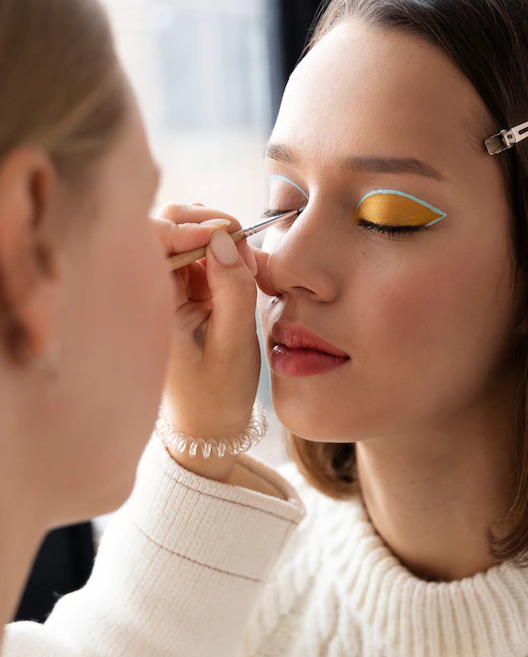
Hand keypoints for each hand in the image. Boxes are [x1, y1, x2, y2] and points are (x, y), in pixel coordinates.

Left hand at [153, 202, 261, 481]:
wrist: (210, 431)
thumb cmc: (218, 396)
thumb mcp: (234, 344)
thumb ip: (233, 288)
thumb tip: (224, 236)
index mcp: (150, 306)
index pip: (152, 238)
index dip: (188, 225)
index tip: (226, 231)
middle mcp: (152, 293)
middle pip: (168, 229)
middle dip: (207, 227)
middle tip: (243, 241)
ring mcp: (168, 293)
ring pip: (189, 241)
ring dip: (220, 242)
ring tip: (248, 263)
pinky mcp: (185, 297)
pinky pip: (201, 261)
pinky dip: (224, 259)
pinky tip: (243, 272)